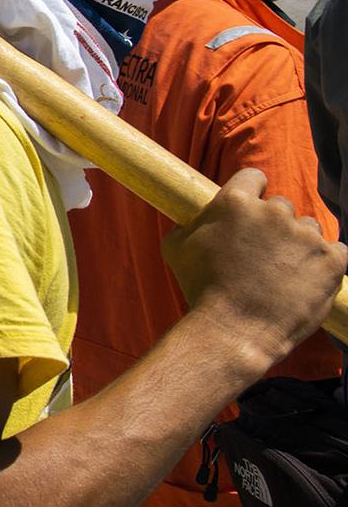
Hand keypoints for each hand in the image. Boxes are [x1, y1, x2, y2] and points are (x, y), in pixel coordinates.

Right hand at [163, 168, 347, 369]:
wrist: (233, 329)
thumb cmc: (200, 288)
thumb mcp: (176, 247)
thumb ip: (189, 223)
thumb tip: (195, 217)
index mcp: (235, 202)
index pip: (254, 177)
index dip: (252, 192)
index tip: (251, 211)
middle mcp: (273, 212)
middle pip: (282, 206)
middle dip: (274, 225)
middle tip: (264, 252)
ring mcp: (306, 236)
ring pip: (309, 227)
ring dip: (300, 243)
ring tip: (285, 271)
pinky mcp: (332, 261)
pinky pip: (338, 250)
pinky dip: (326, 262)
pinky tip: (308, 277)